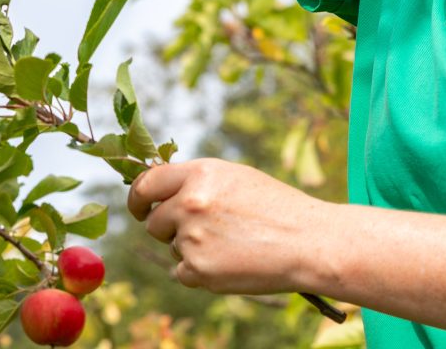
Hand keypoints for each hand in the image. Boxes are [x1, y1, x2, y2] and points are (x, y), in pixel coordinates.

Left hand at [127, 159, 330, 294]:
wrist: (307, 241)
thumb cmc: (276, 207)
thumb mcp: (235, 178)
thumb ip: (196, 182)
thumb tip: (159, 190)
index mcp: (200, 174)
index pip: (147, 183)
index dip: (138, 198)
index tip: (139, 209)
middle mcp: (190, 203)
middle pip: (154, 221)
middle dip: (170, 228)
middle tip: (203, 230)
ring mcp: (192, 238)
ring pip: (172, 247)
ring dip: (190, 248)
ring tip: (231, 244)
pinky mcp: (199, 270)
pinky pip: (182, 272)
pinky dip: (200, 271)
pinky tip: (231, 262)